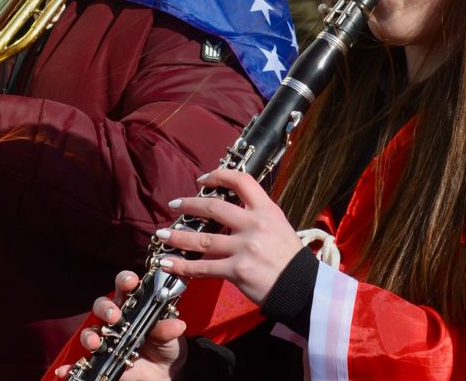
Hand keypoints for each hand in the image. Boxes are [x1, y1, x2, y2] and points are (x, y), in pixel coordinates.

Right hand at [54, 271, 187, 380]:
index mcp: (133, 304)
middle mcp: (116, 318)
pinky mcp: (101, 360)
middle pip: (102, 305)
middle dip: (106, 308)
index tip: (131, 282)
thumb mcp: (170, 336)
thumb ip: (168, 329)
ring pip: (91, 332)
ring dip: (90, 336)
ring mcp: (107, 339)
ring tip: (96, 344)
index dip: (125, 280)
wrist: (165, 373)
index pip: (125, 285)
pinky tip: (65, 370)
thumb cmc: (166, 345)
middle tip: (115, 316)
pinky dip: (71, 367)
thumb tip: (176, 324)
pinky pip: (82, 362)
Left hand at [155, 169, 301, 306]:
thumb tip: (230, 208)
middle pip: (214, 208)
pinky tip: (169, 262)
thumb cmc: (290, 258)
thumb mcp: (279, 225)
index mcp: (266, 210)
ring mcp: (245, 248)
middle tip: (174, 204)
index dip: (218, 176)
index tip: (202, 180)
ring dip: (178, 236)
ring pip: (202, 238)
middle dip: (189, 205)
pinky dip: (183, 265)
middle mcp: (254, 224)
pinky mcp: (237, 271)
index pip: (241, 181)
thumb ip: (256, 214)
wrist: (303, 289)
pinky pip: (204, 267)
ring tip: (162, 235)